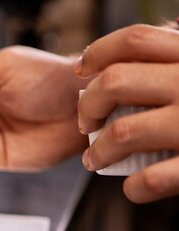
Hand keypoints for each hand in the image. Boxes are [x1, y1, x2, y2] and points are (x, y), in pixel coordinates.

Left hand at [77, 24, 178, 202]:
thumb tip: (151, 42)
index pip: (134, 41)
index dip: (98, 53)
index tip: (81, 69)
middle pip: (114, 83)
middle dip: (87, 105)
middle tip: (85, 122)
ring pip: (121, 133)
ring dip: (98, 151)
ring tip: (94, 159)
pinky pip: (151, 179)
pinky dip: (133, 186)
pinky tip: (132, 185)